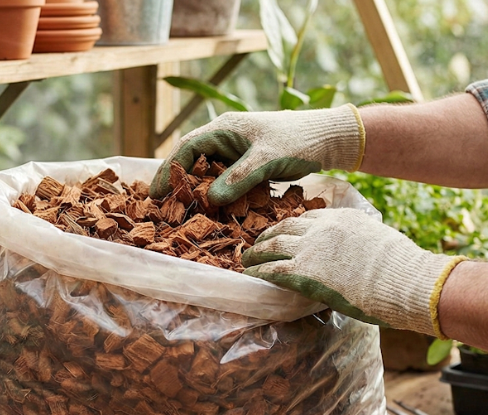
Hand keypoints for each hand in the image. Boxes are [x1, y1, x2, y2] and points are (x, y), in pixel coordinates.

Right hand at [149, 105, 364, 204]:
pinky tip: (210, 211)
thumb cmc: (300, 141)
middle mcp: (226, 138)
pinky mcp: (248, 164)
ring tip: (180, 212)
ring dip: (194, 190)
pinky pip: (224, 179)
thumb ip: (238, 178)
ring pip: (206, 171)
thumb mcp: (267, 160)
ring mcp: (237, 151)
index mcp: (224, 128)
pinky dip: (215, 194)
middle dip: (176, 182)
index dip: (169, 171)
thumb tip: (209, 200)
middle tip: (161, 207)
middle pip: (191, 160)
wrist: (330, 138)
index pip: (186, 149)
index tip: (157, 194)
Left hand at [242, 208, 466, 337]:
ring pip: (272, 246)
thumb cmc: (401, 269)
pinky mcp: (303, 273)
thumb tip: (357, 258)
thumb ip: (360, 243)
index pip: (308, 216)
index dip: (292, 226)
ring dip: (256, 254)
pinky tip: (249, 276)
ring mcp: (310, 249)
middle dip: (268, 236)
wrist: (403, 280)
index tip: (283, 234)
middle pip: (285, 227)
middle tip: (258, 245)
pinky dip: (257, 271)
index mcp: (342, 217)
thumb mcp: (379, 243)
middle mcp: (322, 228)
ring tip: (247, 260)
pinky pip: (271, 269)